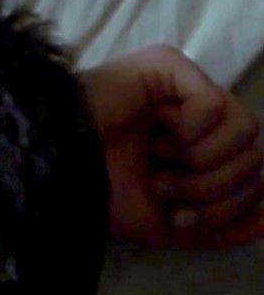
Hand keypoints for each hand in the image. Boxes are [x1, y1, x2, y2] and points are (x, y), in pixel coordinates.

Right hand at [82, 44, 263, 248]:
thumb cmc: (94, 191)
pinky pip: (217, 108)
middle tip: (163, 185)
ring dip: (203, 163)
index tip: (176, 214)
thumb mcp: (164, 226)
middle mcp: (192, 116)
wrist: (51, 165)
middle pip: (254, 159)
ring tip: (160, 162)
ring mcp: (183, 88)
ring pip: (247, 133)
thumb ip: (220, 227)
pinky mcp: (171, 67)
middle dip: (212, 189)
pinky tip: (157, 132)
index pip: (249, 176)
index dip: (226, 205)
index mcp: (191, 150)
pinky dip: (191, 133)